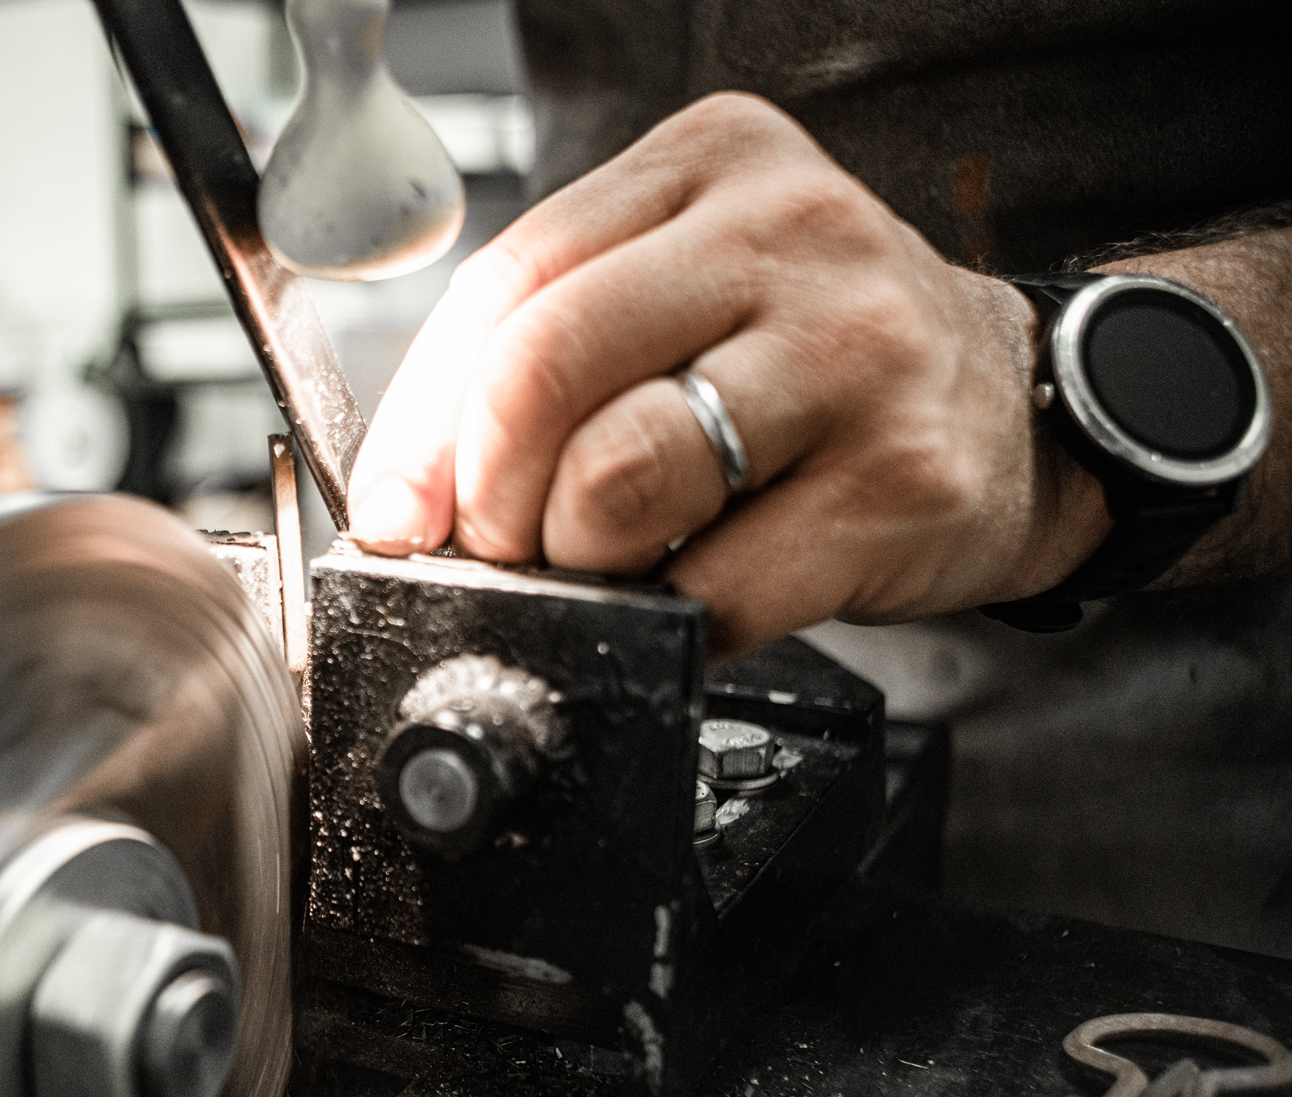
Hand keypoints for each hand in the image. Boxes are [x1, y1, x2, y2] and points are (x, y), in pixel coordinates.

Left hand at [348, 93, 1111, 654]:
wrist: (1015, 410)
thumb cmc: (819, 358)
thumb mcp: (688, 291)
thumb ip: (558, 346)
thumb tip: (411, 493)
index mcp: (708, 164)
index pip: (508, 281)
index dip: (424, 421)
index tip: (396, 510)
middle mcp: (787, 233)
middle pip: (545, 367)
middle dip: (490, 492)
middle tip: (502, 546)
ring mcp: (854, 353)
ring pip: (621, 474)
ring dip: (575, 556)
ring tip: (606, 562)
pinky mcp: (900, 479)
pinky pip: (716, 585)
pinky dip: (667, 618)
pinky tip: (685, 597)